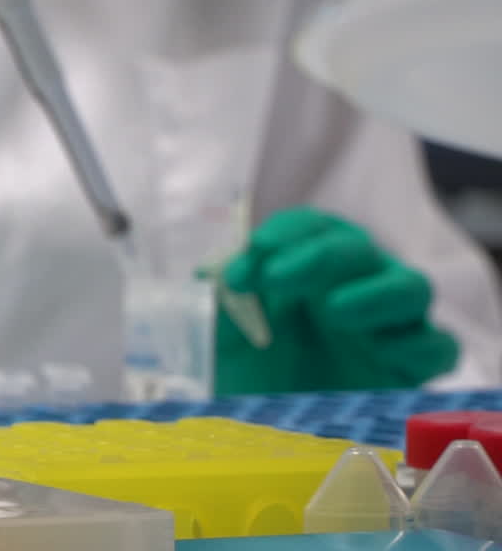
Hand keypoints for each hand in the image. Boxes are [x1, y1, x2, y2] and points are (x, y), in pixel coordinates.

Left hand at [215, 207, 457, 394]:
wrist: (271, 423)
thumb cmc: (254, 365)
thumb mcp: (226, 334)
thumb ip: (224, 302)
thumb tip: (214, 274)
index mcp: (311, 264)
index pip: (311, 228)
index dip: (287, 233)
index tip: (257, 248)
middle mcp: (356, 282)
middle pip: (357, 250)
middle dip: (317, 256)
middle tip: (277, 277)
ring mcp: (390, 323)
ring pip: (411, 287)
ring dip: (375, 293)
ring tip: (334, 309)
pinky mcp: (412, 366)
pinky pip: (437, 346)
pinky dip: (416, 343)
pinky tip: (380, 350)